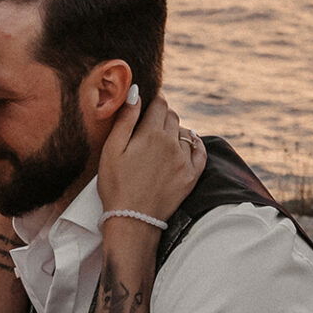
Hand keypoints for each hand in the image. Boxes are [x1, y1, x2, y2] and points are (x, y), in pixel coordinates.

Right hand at [96, 91, 204, 222]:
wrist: (133, 220)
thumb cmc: (116, 185)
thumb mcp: (112, 150)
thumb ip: (125, 119)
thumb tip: (135, 92)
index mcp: (151, 134)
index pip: (159, 104)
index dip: (153, 100)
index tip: (148, 102)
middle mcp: (172, 143)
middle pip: (173, 116)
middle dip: (162, 115)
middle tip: (151, 122)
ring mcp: (184, 160)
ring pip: (185, 132)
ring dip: (175, 130)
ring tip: (163, 138)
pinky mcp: (191, 175)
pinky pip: (200, 151)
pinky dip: (195, 143)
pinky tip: (188, 143)